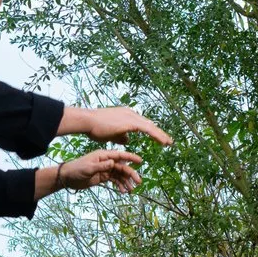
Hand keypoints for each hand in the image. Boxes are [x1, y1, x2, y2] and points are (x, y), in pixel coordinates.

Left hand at [37, 148, 143, 197]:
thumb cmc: (76, 170)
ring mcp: (105, 169)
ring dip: (126, 182)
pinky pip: (114, 180)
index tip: (140, 161)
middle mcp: (106, 161)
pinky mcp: (103, 176)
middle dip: (130, 174)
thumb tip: (113, 163)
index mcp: (103, 155)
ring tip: (130, 190)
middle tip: (138, 182)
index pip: (119, 155)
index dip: (130, 158)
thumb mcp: (89, 168)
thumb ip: (101, 166)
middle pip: (122, 167)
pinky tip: (122, 191)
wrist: (68, 178)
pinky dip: (119, 185)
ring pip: (119, 175)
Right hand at [57, 104, 172, 146]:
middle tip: (168, 140)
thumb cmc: (95, 128)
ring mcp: (131, 117)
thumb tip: (128, 140)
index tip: (158, 138)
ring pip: (150, 127)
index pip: (142, 123)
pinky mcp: (131, 123)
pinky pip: (148, 130)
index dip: (150, 130)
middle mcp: (130, 113)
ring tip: (169, 143)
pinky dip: (157, 136)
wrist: (88, 121)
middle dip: (159, 133)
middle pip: (148, 124)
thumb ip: (120, 136)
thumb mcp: (110, 134)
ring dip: (160, 135)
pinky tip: (163, 142)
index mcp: (126, 115)